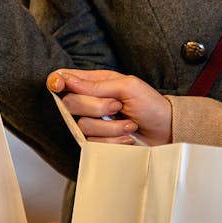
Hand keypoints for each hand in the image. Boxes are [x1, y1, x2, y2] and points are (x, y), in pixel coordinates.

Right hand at [47, 69, 171, 145]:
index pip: (65, 79)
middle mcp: (90, 102)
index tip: (60, 86)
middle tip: (117, 106)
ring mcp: (93, 123)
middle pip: (70, 104)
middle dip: (96, 107)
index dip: (56, 81)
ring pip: (82, 126)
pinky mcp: (98, 142)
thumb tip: (68, 80)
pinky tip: (126, 135)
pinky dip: (114, 140)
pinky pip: (92, 143)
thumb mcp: (128, 86)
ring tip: (128, 123)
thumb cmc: (150, 104)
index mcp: (96, 83)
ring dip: (111, 127)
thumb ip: (97, 85)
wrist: (164, 131)